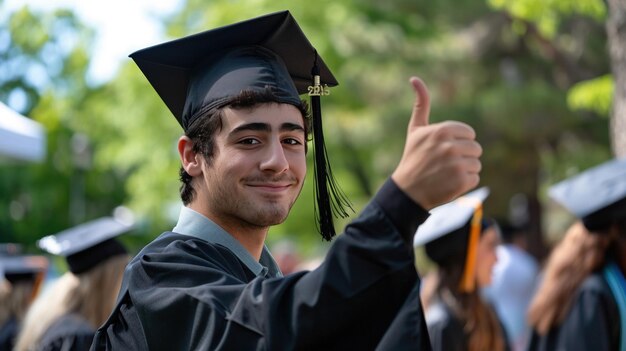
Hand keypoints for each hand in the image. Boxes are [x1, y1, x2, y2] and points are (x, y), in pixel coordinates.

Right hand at [391, 77, 481, 209]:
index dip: (458, 142)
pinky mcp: (461, 181)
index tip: (443, 150)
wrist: (407, 190)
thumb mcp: (415, 130)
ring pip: (476, 164)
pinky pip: (475, 178)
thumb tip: (415, 78)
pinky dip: (464, 183)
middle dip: (463, 156)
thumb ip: (420, 104)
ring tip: (445, 174)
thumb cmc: (412, 158)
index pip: (469, 134)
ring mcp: (456, 164)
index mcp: (442, 130)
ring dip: (464, 170)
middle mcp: (450, 146)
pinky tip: (448, 183)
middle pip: (475, 148)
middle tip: (443, 164)